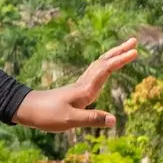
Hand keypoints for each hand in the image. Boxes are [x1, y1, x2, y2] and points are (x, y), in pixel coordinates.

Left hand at [12, 39, 140, 132]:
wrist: (27, 109)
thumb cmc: (47, 115)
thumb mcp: (69, 120)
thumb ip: (92, 119)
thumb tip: (114, 119)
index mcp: (85, 89)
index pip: (106, 70)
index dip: (121, 61)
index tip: (135, 52)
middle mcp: (84, 84)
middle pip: (104, 62)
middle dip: (120, 52)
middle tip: (134, 41)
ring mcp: (80, 86)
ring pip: (99, 66)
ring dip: (113, 57)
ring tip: (125, 51)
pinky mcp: (77, 91)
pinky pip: (95, 73)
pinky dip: (105, 66)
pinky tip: (106, 69)